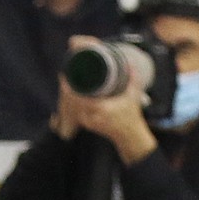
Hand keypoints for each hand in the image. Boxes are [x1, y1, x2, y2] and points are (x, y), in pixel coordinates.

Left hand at [60, 37, 157, 162]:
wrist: (129, 136)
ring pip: (72, 108)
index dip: (69, 88)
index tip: (64, 77)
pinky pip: (76, 113)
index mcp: (101, 108)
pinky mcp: (87, 124)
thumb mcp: (134, 95)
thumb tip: (130, 63)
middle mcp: (92, 116)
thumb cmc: (131, 115)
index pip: (79, 98)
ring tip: (68, 83)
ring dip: (69, 97)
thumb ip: (133, 78)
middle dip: (67, 89)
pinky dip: (73, 104)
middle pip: (72, 102)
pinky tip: (73, 95)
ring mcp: (89, 122)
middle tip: (66, 77)